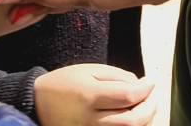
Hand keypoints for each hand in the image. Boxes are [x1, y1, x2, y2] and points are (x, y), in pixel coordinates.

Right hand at [33, 64, 156, 125]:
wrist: (38, 104)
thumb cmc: (66, 83)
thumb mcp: (89, 71)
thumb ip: (118, 77)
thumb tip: (143, 86)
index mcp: (89, 96)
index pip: (128, 96)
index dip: (146, 88)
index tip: (151, 80)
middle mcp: (89, 120)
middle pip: (132, 121)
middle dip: (150, 107)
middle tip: (152, 94)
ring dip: (144, 119)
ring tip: (145, 105)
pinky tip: (134, 116)